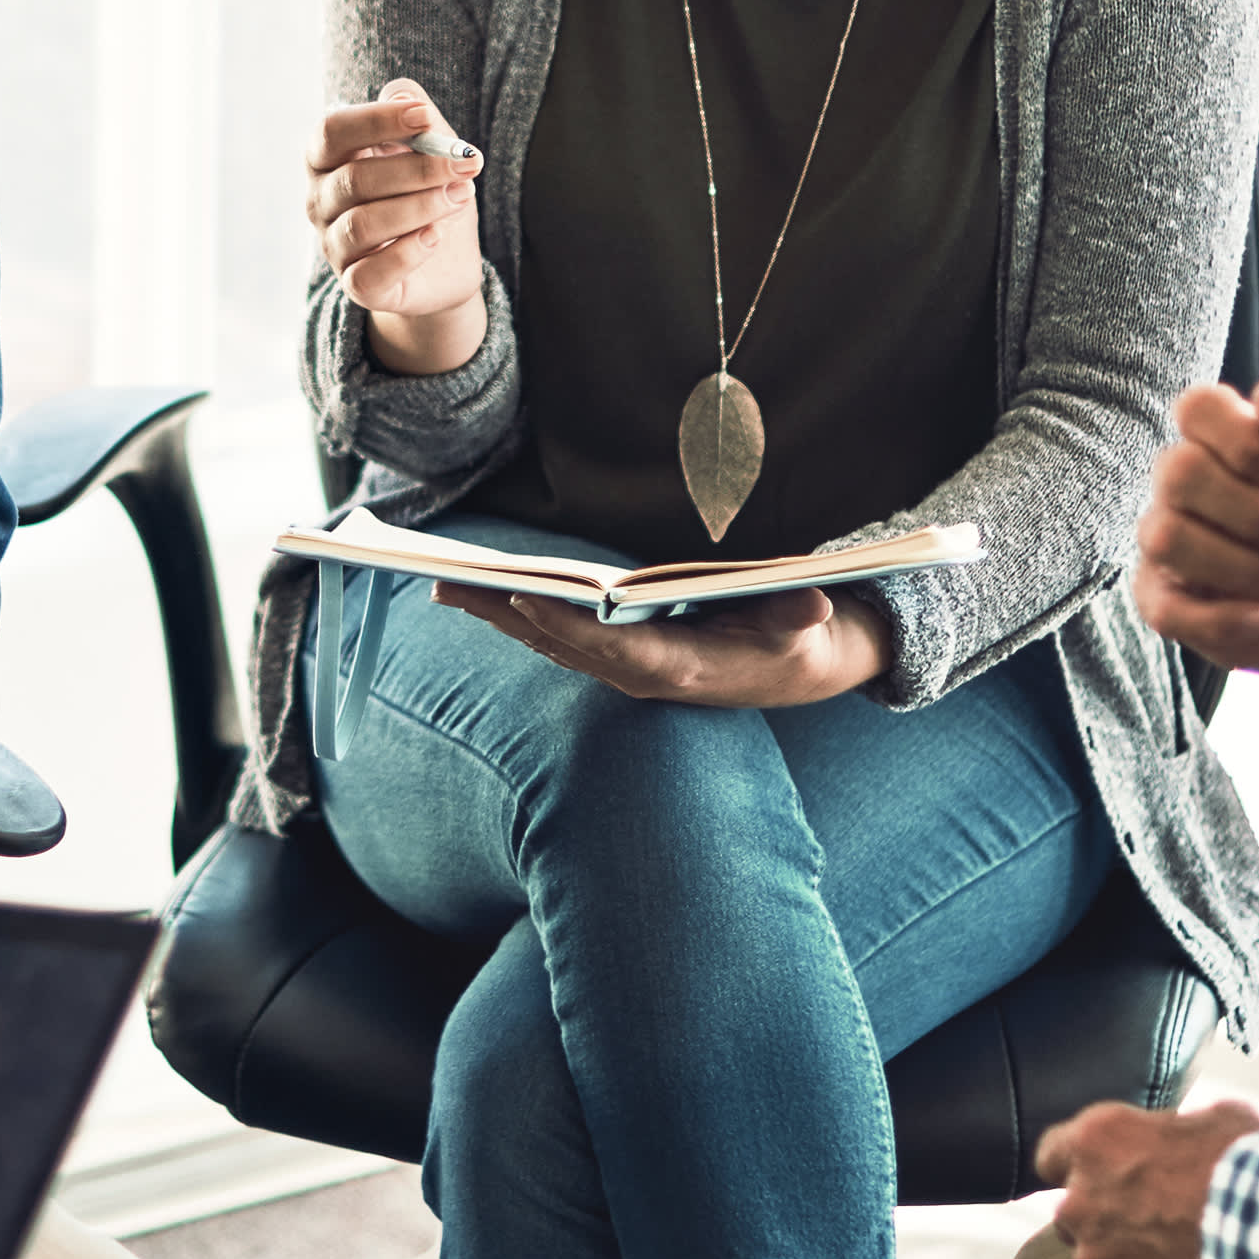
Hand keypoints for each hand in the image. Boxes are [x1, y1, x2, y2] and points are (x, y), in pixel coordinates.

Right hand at [305, 80, 485, 376]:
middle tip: (468, 163)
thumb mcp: (431, 150)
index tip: (424, 116)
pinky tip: (436, 236)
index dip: (375, 120)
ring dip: (419, 207)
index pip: (332, 132)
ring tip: (462, 197)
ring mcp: (334, 247)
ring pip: (362, 225)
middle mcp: (320, 202)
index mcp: (327, 160)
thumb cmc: (428, 194)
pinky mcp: (357, 287)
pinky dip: (407, 253)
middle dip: (418, 168)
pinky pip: (369, 275)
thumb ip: (418, 118)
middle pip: (354, 178)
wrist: (443, 263)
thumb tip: (404, 98)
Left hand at [432, 581, 886, 709]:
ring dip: (498, 616)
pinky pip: (559, 639)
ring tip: (446, 584)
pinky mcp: (620, 660)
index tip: (524, 600)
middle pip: (565, 644)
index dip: (568, 626)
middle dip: (508, 614)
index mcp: (686, 668)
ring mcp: (628, 671)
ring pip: (551, 643)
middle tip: (453, 583)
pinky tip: (482, 597)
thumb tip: (812, 607)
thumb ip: (801, 616)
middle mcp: (646, 675)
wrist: (797, 668)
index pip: (615, 648)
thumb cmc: (798, 638)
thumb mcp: (809, 627)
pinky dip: (518, 618)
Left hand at [1034, 1097, 1258, 1258]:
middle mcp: (1081, 1204)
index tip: (1104, 1176)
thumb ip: (1173, 1136)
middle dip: (1110, 1223)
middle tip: (1163, 1228)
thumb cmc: (1252, 1169)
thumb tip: (1180, 1145)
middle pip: (1076, 1219)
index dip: (1080, 1167)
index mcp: (1097, 1143)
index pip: (1053, 1154)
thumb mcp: (1213, 1122)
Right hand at [1132, 381, 1258, 720]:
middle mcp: (1180, 486)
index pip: (1197, 408)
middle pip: (1179, 472)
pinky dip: (1227, 617)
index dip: (1245, 441)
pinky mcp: (1162, 603)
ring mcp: (1165, 543)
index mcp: (1221, 442)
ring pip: (1168, 538)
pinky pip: (1165, 609)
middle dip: (1256, 514)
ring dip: (1246, 567)